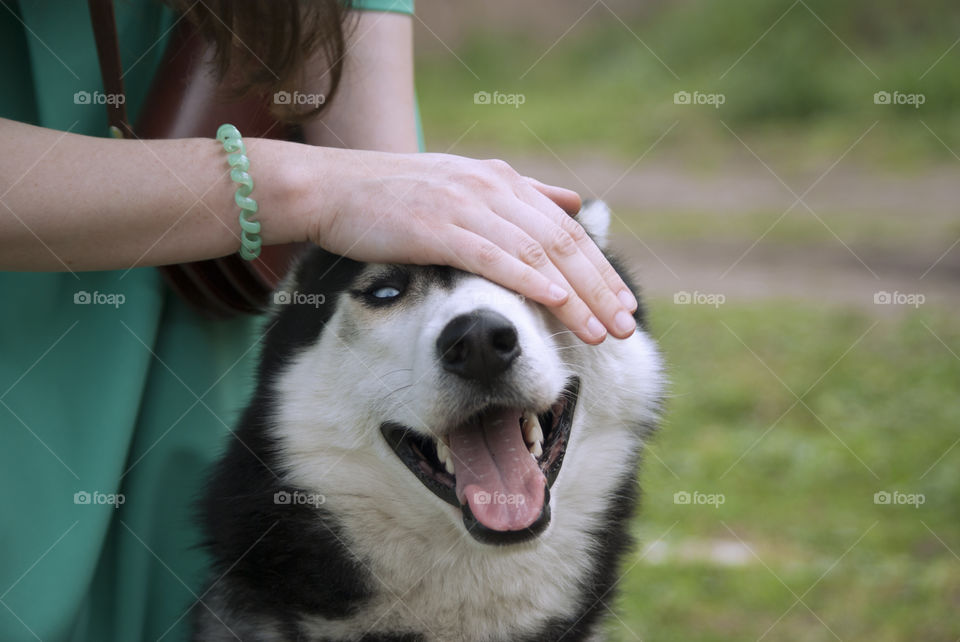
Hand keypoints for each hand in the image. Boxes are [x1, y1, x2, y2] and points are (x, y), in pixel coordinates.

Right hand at [308, 150, 637, 342]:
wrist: (332, 189)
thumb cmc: (394, 197)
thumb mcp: (466, 185)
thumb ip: (523, 194)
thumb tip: (578, 201)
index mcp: (502, 181)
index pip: (566, 230)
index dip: (600, 269)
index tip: (625, 304)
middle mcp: (492, 189)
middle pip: (563, 243)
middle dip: (600, 288)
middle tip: (628, 325)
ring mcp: (467, 206)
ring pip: (538, 253)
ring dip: (575, 295)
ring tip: (602, 332)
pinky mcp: (438, 228)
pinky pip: (493, 258)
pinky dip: (528, 281)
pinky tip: (555, 304)